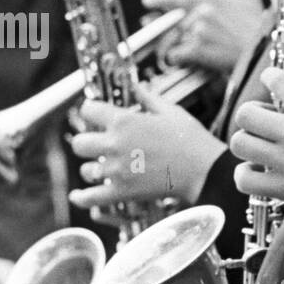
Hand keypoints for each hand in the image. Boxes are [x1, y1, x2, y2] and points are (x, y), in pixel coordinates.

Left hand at [68, 83, 225, 209]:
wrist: (205, 170)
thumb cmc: (191, 139)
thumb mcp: (170, 111)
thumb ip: (147, 96)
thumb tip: (136, 84)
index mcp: (124, 121)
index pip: (88, 110)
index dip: (91, 111)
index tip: (96, 114)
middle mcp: (114, 144)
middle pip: (79, 143)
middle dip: (86, 141)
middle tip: (97, 144)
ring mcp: (116, 170)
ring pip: (85, 170)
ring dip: (92, 168)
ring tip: (102, 168)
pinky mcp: (123, 192)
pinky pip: (91, 198)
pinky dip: (81, 198)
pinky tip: (78, 195)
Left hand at [142, 0, 264, 73]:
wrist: (262, 51)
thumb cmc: (258, 26)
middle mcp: (201, 12)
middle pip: (171, 10)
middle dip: (155, 4)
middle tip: (146, 4)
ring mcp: (197, 31)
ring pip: (172, 34)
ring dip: (165, 36)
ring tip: (156, 36)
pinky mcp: (197, 50)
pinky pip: (177, 54)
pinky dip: (174, 57)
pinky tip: (172, 58)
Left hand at [230, 59, 283, 201]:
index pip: (277, 80)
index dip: (271, 77)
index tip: (273, 79)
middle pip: (246, 113)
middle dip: (253, 114)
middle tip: (266, 118)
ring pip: (240, 143)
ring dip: (248, 142)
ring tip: (262, 144)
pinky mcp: (283, 188)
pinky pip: (245, 179)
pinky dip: (247, 174)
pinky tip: (260, 170)